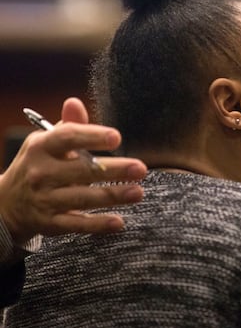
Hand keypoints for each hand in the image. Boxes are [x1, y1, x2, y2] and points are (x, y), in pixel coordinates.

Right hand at [0, 98, 146, 244]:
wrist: (7, 203)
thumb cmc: (39, 165)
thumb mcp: (47, 142)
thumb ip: (69, 125)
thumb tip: (75, 102)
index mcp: (42, 147)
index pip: (67, 138)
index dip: (92, 136)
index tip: (116, 137)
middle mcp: (41, 173)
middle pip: (82, 170)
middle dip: (114, 169)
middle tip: (141, 168)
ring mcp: (45, 200)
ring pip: (83, 198)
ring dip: (113, 195)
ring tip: (138, 192)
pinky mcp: (50, 223)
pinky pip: (76, 225)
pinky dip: (98, 225)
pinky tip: (119, 222)